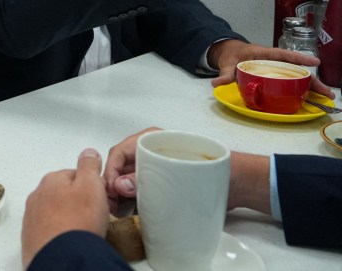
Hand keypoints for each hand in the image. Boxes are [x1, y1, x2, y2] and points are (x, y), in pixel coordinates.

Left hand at [22, 148, 108, 267]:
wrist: (61, 257)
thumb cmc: (77, 223)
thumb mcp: (91, 186)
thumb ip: (89, 166)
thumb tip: (89, 153)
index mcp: (51, 179)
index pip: (74, 174)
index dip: (90, 186)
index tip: (98, 197)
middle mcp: (38, 195)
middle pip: (63, 193)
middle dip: (76, 201)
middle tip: (92, 215)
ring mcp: (32, 216)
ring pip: (55, 211)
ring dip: (67, 217)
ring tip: (82, 229)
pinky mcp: (32, 236)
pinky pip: (49, 228)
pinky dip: (58, 232)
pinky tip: (69, 239)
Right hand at [103, 129, 271, 213]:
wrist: (241, 183)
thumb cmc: (216, 169)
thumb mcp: (181, 170)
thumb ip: (148, 176)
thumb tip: (120, 186)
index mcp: (151, 140)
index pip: (119, 152)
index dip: (110, 171)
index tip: (110, 191)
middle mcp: (150, 152)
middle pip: (120, 165)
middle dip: (111, 184)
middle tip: (110, 205)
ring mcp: (155, 168)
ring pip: (127, 177)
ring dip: (119, 193)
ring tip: (117, 211)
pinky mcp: (162, 183)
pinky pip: (140, 188)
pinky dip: (132, 199)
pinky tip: (129, 211)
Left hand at [207, 39, 333, 97]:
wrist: (230, 53)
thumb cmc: (232, 55)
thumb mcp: (227, 63)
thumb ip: (224, 73)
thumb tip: (216, 83)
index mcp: (263, 54)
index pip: (283, 54)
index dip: (298, 58)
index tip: (314, 63)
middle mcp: (274, 61)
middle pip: (296, 69)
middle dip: (312, 79)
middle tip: (326, 91)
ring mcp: (276, 68)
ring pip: (297, 76)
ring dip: (311, 85)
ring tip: (326, 97)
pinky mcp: (276, 75)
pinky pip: (291, 81)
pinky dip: (302, 88)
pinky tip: (313, 98)